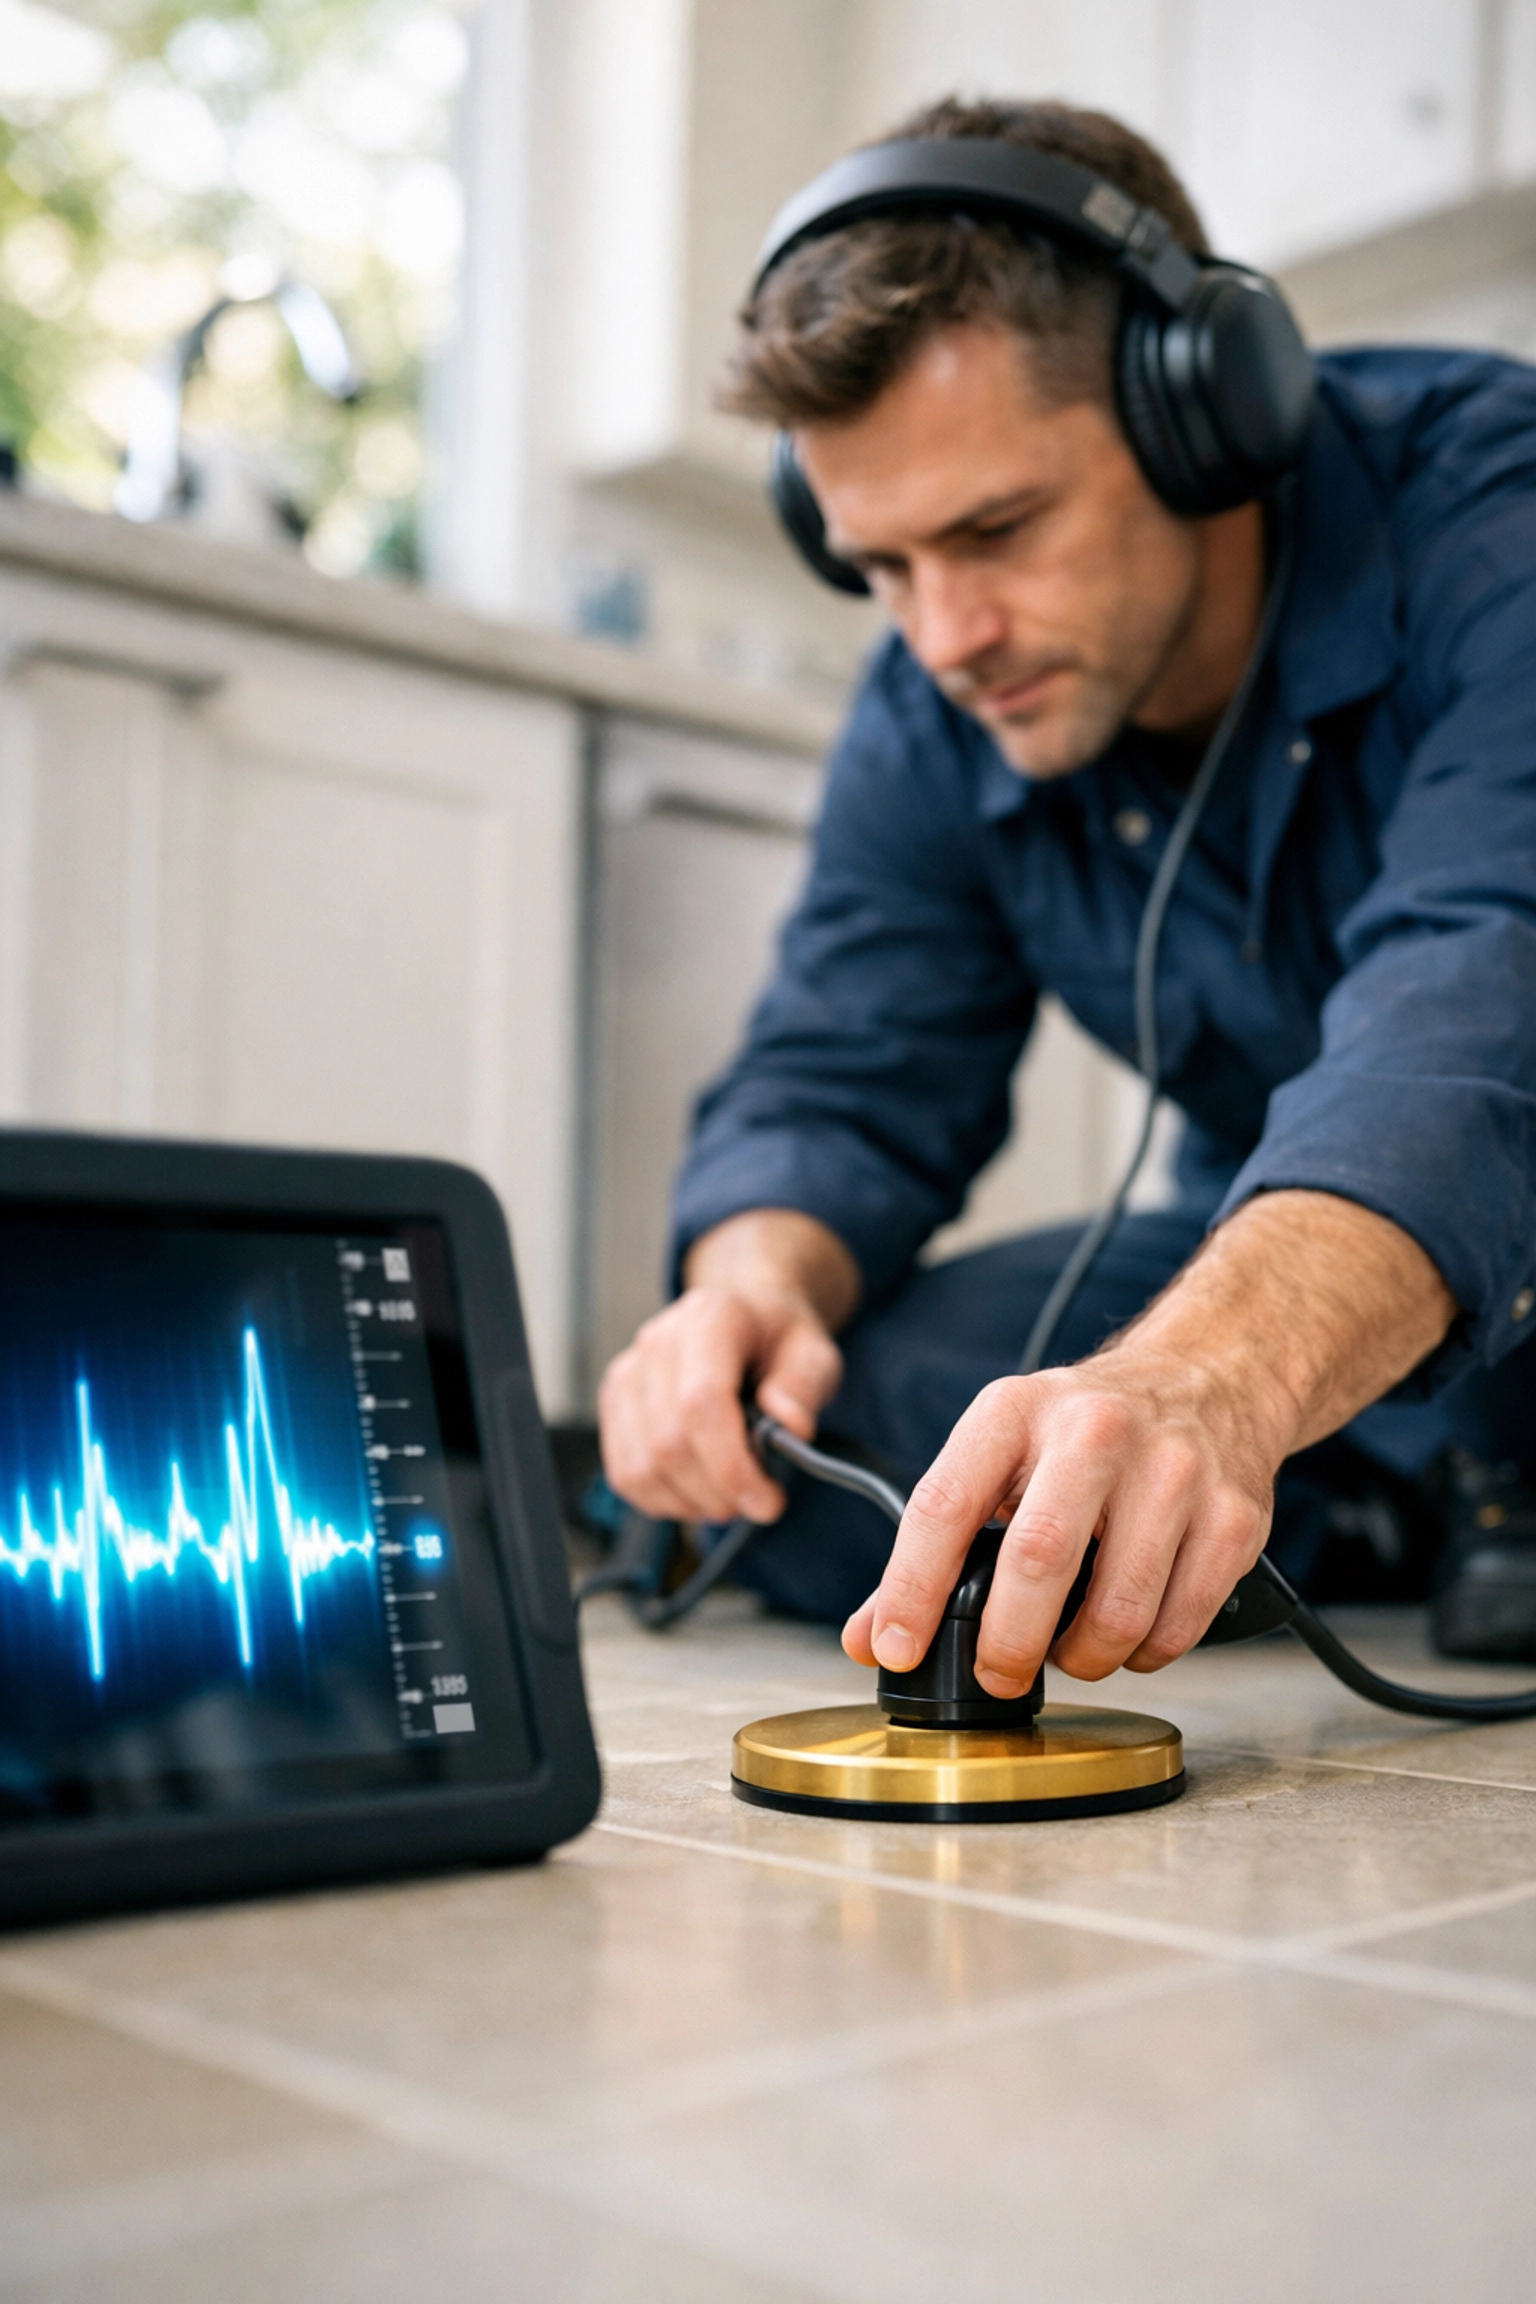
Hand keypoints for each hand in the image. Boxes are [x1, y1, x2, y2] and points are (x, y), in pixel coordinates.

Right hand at [598, 1210, 858, 1524]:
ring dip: (691, 1502)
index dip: (730, 1464)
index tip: (766, 1500)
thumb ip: (804, 1386)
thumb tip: (790, 1427)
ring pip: (641, 1467)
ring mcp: (628, 1373)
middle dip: (717, 1492)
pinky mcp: (614, 1404)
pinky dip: (664, 1500)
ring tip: (731, 1497)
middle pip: (668, 1443)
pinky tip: (699, 1492)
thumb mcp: (813, 1352)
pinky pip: (625, 1474)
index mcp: (709, 1319)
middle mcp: (657, 1342)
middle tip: (759, 1503)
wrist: (745, 1319)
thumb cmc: (777, 1339)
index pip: (701, 1401)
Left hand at [841, 1348, 1275, 1691]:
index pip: (944, 1505)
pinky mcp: (1233, 1516)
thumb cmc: (1085, 1430)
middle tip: (997, 1673)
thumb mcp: (1000, 1453)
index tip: (896, 1648)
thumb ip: (933, 1545)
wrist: (1208, 1377)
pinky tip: (1130, 1630)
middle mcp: (1095, 1431)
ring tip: (1070, 1647)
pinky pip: (1179, 1626)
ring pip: (1117, 1611)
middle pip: (1037, 1561)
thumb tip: (870, 1639)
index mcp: (1016, 1410)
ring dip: (1083, 1658)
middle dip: (1007, 1644)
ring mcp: (1173, 1471)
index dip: (910, 1589)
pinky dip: (1144, 1653)